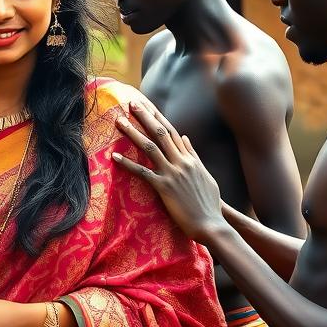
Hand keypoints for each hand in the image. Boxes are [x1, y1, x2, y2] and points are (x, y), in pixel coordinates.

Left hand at [112, 101, 224, 240]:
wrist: (212, 223)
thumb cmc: (208, 203)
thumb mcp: (204, 175)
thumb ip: (193, 155)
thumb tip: (185, 138)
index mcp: (190, 158)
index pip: (171, 131)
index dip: (158, 117)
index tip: (147, 105)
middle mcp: (181, 162)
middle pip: (160, 133)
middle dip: (144, 116)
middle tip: (131, 103)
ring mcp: (172, 174)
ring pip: (149, 148)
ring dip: (133, 133)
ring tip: (119, 121)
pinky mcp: (164, 188)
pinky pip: (142, 173)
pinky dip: (128, 163)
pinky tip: (114, 156)